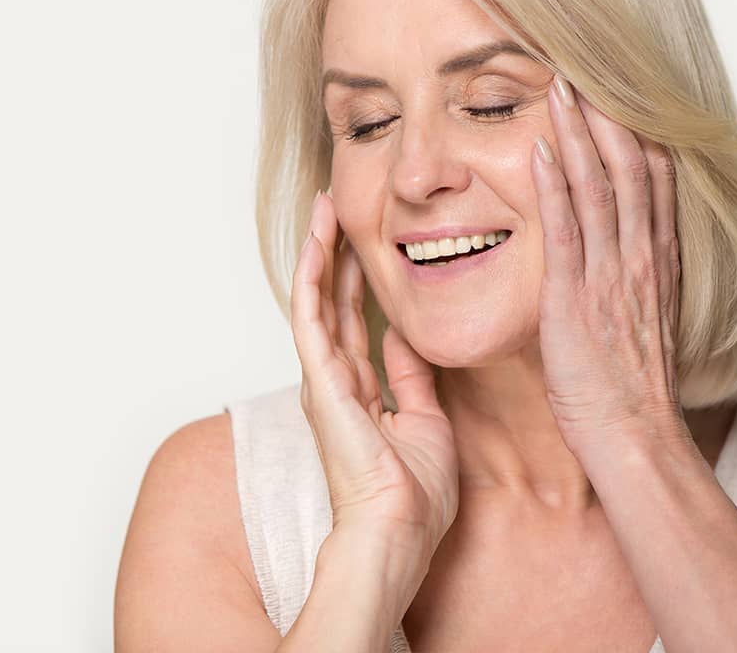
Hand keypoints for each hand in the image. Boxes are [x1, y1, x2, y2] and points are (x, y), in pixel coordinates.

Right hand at [291, 190, 458, 556]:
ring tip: (325, 207)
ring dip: (320, 252)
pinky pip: (311, 318)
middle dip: (337, 253)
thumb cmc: (413, 494)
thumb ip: (412, 377)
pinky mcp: (320, 381)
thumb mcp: (425, 420)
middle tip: (339, 206)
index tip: (366, 240)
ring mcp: (323, 380)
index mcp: (359, 391)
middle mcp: (335, 381)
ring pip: (316, 300)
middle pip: (333, 302)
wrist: (399, 529)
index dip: (359, 280)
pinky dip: (313, 277)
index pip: (355, 321)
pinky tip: (317, 242)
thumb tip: (405, 339)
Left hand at [529, 75, 689, 453]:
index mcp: (656, 262)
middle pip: (629, 168)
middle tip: (583, 69)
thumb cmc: (632, 389)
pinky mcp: (576, 298)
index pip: (653, 180)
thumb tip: (620, 258)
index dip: (635, 132)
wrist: (635, 436)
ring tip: (560, 88)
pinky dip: (554, 186)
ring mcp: (610, 275)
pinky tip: (541, 149)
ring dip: (579, 134)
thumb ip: (633, 281)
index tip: (618, 93)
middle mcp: (640, 259)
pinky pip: (566, 231)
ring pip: (599, 188)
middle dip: (607, 116)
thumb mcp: (643, 322)